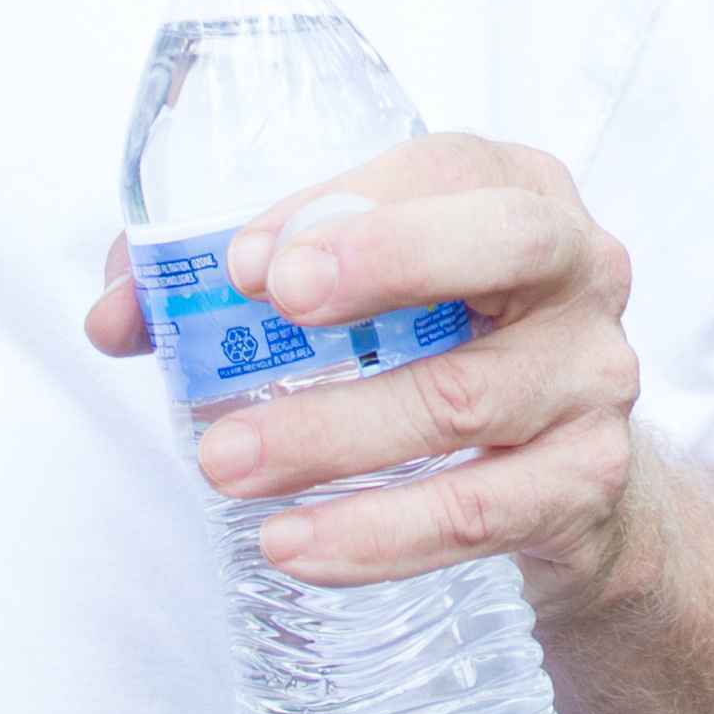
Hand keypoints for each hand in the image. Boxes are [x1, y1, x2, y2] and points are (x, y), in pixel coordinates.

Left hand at [85, 132, 668, 622]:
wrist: (563, 479)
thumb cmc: (444, 349)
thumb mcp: (361, 293)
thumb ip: (232, 287)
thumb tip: (120, 317)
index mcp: (517, 189)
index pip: (444, 169)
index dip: (348, 207)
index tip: (244, 260)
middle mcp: (580, 269)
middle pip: (507, 245)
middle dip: (388, 261)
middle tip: (268, 303)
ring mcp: (594, 378)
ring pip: (466, 400)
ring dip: (333, 435)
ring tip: (226, 464)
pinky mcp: (586, 482)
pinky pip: (478, 512)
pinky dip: (379, 534)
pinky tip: (296, 544)